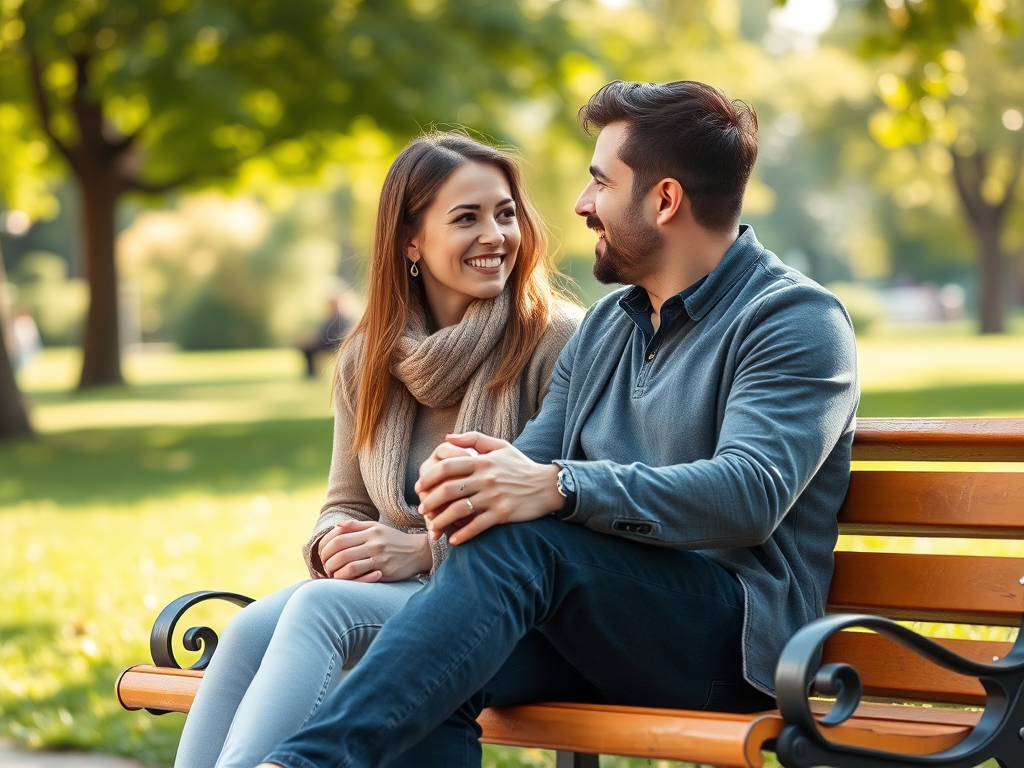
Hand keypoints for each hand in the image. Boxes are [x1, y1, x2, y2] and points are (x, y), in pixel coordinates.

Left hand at [319, 520, 431, 581]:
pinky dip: (348, 581)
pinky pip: (361, 578)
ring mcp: (380, 559)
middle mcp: (375, 544)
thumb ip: (355, 526)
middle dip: (328, 562)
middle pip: (341, 554)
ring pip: (349, 568)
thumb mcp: (377, 527)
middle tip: (325, 567)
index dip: (326, 548)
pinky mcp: (385, 572)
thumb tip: (335, 526)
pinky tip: (345, 581)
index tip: (322, 554)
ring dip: (336, 574)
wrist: (418, 551)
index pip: (339, 539)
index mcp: (370, 532)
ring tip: (333, 575)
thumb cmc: (394, 539)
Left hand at [416, 432, 562, 545]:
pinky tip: (453, 540)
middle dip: (430, 501)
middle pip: (448, 489)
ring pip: (459, 510)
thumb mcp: (500, 446)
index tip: (420, 486)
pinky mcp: (502, 514)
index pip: (447, 466)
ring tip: (433, 526)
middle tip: (422, 508)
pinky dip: (462, 535)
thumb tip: (447, 438)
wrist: (547, 486)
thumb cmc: (521, 466)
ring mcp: (493, 497)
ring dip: (441, 520)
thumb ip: (473, 439)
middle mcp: (486, 478)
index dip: (429, 477)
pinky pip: (477, 526)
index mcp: (482, 461)